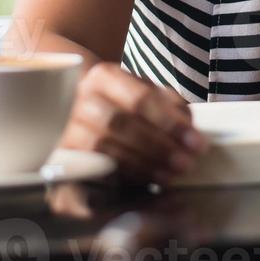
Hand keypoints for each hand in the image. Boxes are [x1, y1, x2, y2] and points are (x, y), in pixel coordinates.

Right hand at [60, 62, 207, 183]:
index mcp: (104, 77)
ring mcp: (66, 125)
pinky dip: (117, 176)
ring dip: (141, 164)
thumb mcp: (150, 95)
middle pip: (120, 123)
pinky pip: (90, 166)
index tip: (197, 144)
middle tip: (186, 164)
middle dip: (158, 147)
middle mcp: (80, 98)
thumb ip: (171, 108)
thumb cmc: (125, 105)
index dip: (171, 124)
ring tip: (170, 175)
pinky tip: (142, 183)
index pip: (140, 99)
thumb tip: (189, 130)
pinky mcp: (62, 154)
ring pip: (103, 146)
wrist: (82, 110)